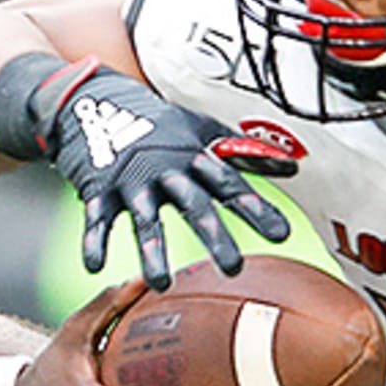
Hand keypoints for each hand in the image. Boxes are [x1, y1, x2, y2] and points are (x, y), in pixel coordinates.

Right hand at [31, 58, 295, 289]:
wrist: (96, 101)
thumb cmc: (157, 123)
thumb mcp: (200, 129)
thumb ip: (243, 153)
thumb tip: (291, 167)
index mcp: (193, 155)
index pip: (229, 183)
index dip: (255, 207)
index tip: (281, 234)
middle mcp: (165, 169)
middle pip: (193, 204)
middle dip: (214, 235)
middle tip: (233, 268)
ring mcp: (131, 180)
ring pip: (145, 218)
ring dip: (153, 251)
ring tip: (160, 283)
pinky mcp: (99, 189)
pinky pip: (97, 219)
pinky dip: (94, 241)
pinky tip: (95, 266)